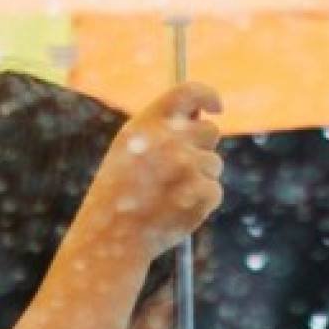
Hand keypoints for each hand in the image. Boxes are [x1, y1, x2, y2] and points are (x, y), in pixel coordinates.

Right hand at [78, 81, 223, 266]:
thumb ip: (161, 129)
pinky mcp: (201, 193)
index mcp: (148, 124)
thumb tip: (200, 116)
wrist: (112, 236)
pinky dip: (202, 202)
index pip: (189, 92)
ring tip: (170, 195)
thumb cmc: (120, 192)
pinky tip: (176, 210)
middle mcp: (169, 140)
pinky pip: (215, 190)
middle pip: (210, 131)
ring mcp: (187, 167)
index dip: (207, 96)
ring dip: (200, 178)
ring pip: (214, 164)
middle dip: (202, 147)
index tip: (216, 107)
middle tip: (179, 170)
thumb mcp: (130, 149)